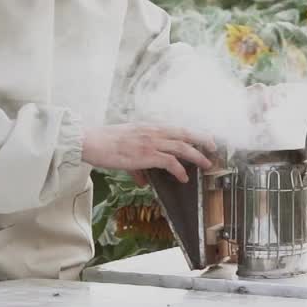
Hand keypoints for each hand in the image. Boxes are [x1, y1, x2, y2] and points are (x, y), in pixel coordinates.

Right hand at [82, 124, 215, 182]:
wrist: (92, 141)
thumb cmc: (105, 143)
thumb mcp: (125, 148)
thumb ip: (138, 165)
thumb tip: (144, 179)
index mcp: (149, 126)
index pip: (176, 127)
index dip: (192, 132)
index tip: (202, 137)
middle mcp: (154, 131)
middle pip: (185, 133)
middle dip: (203, 139)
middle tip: (214, 147)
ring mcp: (151, 142)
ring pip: (183, 147)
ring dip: (198, 156)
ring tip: (207, 164)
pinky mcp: (147, 154)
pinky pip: (170, 162)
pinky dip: (180, 170)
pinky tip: (184, 178)